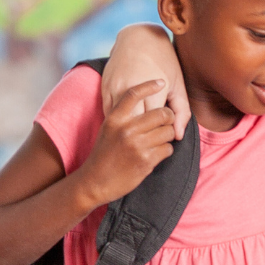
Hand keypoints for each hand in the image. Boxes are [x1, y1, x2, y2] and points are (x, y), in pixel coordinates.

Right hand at [72, 80, 177, 207]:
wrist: (94, 181)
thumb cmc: (103, 154)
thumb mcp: (108, 130)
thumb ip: (123, 117)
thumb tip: (145, 107)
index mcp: (115, 119)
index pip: (133, 94)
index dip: (149, 86)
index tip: (161, 82)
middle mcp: (126, 129)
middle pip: (161, 113)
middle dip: (169, 117)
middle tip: (168, 122)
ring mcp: (137, 145)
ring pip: (168, 132)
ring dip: (168, 136)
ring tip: (159, 141)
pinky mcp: (146, 161)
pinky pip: (168, 149)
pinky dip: (165, 151)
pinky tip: (156, 154)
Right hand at [102, 24, 188, 138]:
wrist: (138, 39)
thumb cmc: (164, 62)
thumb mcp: (178, 85)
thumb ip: (182, 111)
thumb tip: (178, 136)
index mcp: (153, 89)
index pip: (157, 123)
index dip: (162, 129)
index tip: (166, 126)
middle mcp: (131, 89)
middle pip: (138, 124)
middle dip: (146, 132)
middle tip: (153, 130)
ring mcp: (115, 88)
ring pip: (122, 121)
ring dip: (130, 128)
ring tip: (141, 128)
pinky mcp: (104, 88)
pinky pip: (109, 114)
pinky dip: (119, 121)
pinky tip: (127, 123)